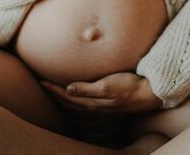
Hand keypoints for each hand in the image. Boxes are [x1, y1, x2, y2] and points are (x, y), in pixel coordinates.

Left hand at [40, 72, 162, 115]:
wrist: (147, 94)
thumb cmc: (129, 86)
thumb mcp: (108, 85)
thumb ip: (88, 88)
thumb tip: (68, 89)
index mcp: (92, 102)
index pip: (67, 97)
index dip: (53, 90)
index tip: (41, 82)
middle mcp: (94, 106)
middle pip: (69, 103)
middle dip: (55, 95)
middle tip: (42, 85)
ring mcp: (101, 107)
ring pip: (76, 106)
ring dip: (63, 99)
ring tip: (54, 92)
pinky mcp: (107, 104)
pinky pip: (84, 105)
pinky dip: (74, 101)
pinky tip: (75, 97)